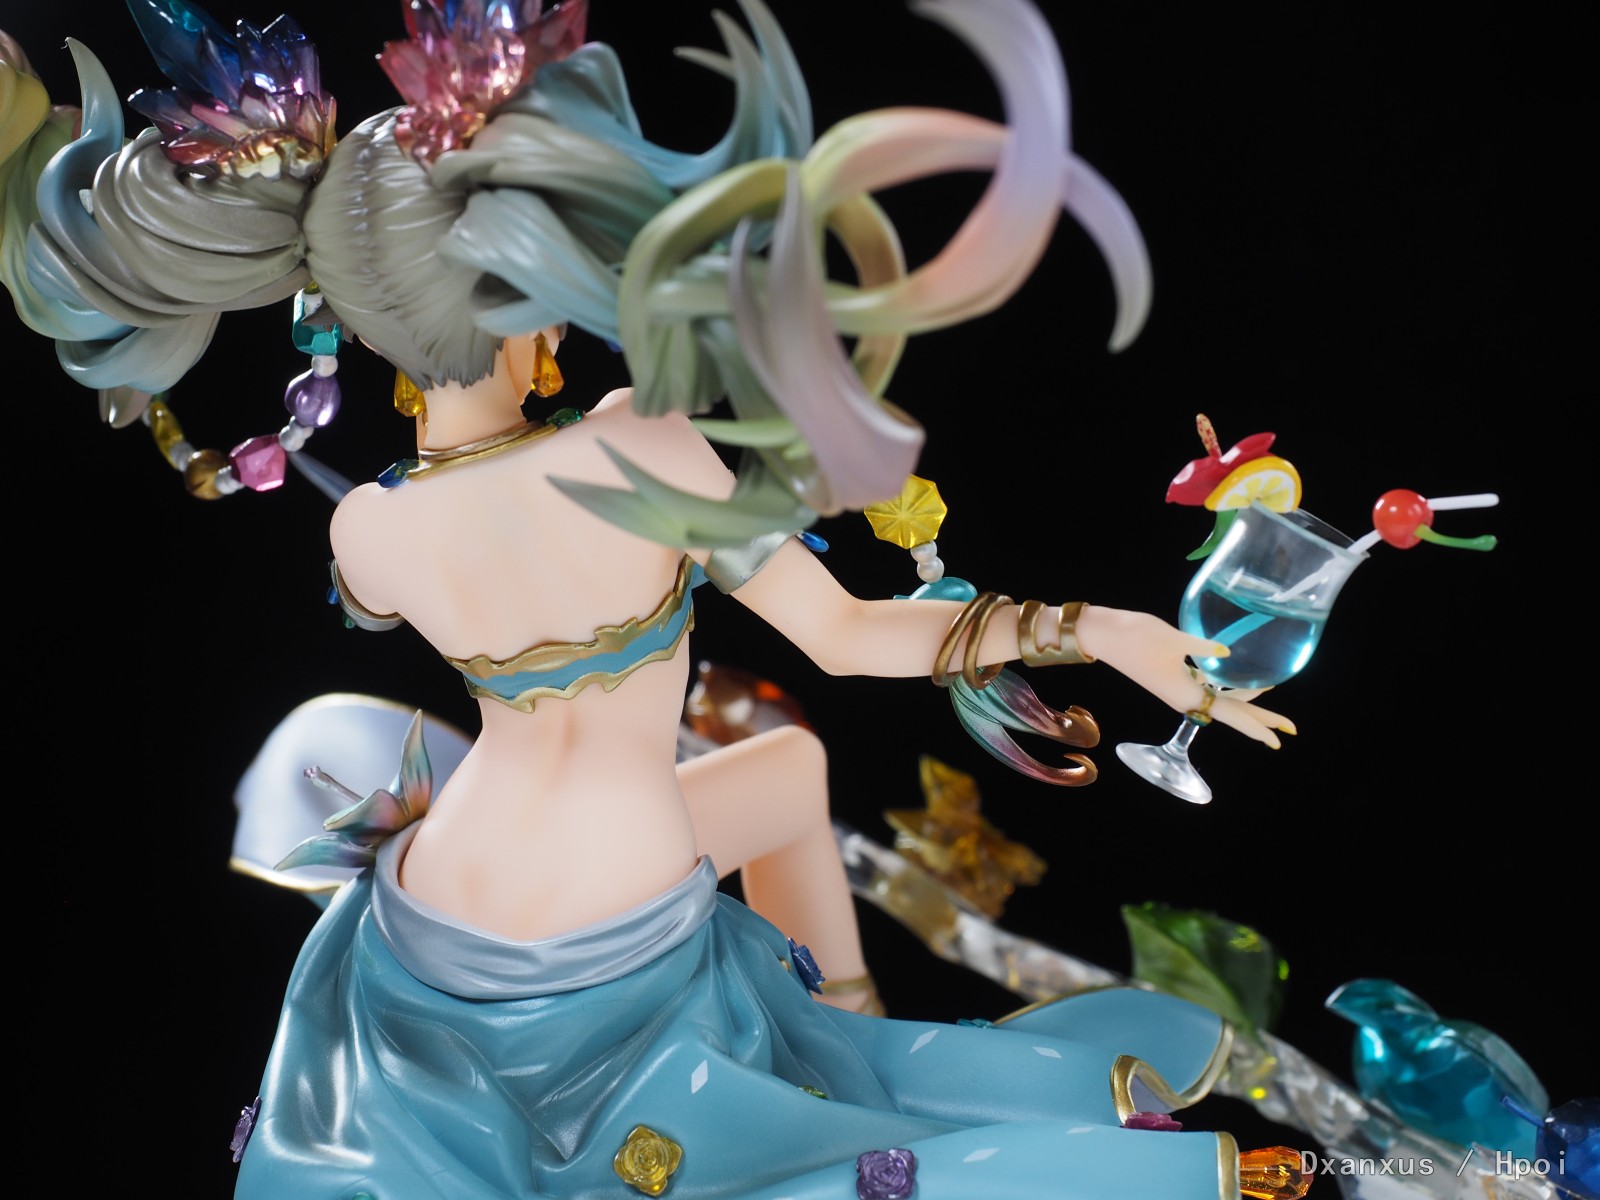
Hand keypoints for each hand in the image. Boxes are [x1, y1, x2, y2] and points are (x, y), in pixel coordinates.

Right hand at [1074, 605, 1296, 747]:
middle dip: (1259, 720)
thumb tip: (1227, 652)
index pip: (1231, 714)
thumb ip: (1204, 647)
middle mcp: (1184, 698)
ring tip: (1269, 708)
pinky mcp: (1174, 680)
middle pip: (1230, 714)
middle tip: (1288, 729)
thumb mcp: (1174, 640)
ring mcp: (1179, 690)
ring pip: (1220, 703)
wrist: (1105, 636)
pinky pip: (1208, 691)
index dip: (1257, 725)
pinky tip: (1238, 685)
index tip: (1281, 736)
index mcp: (1186, 694)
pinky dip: (1228, 691)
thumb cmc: (1135, 637)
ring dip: (1246, 706)